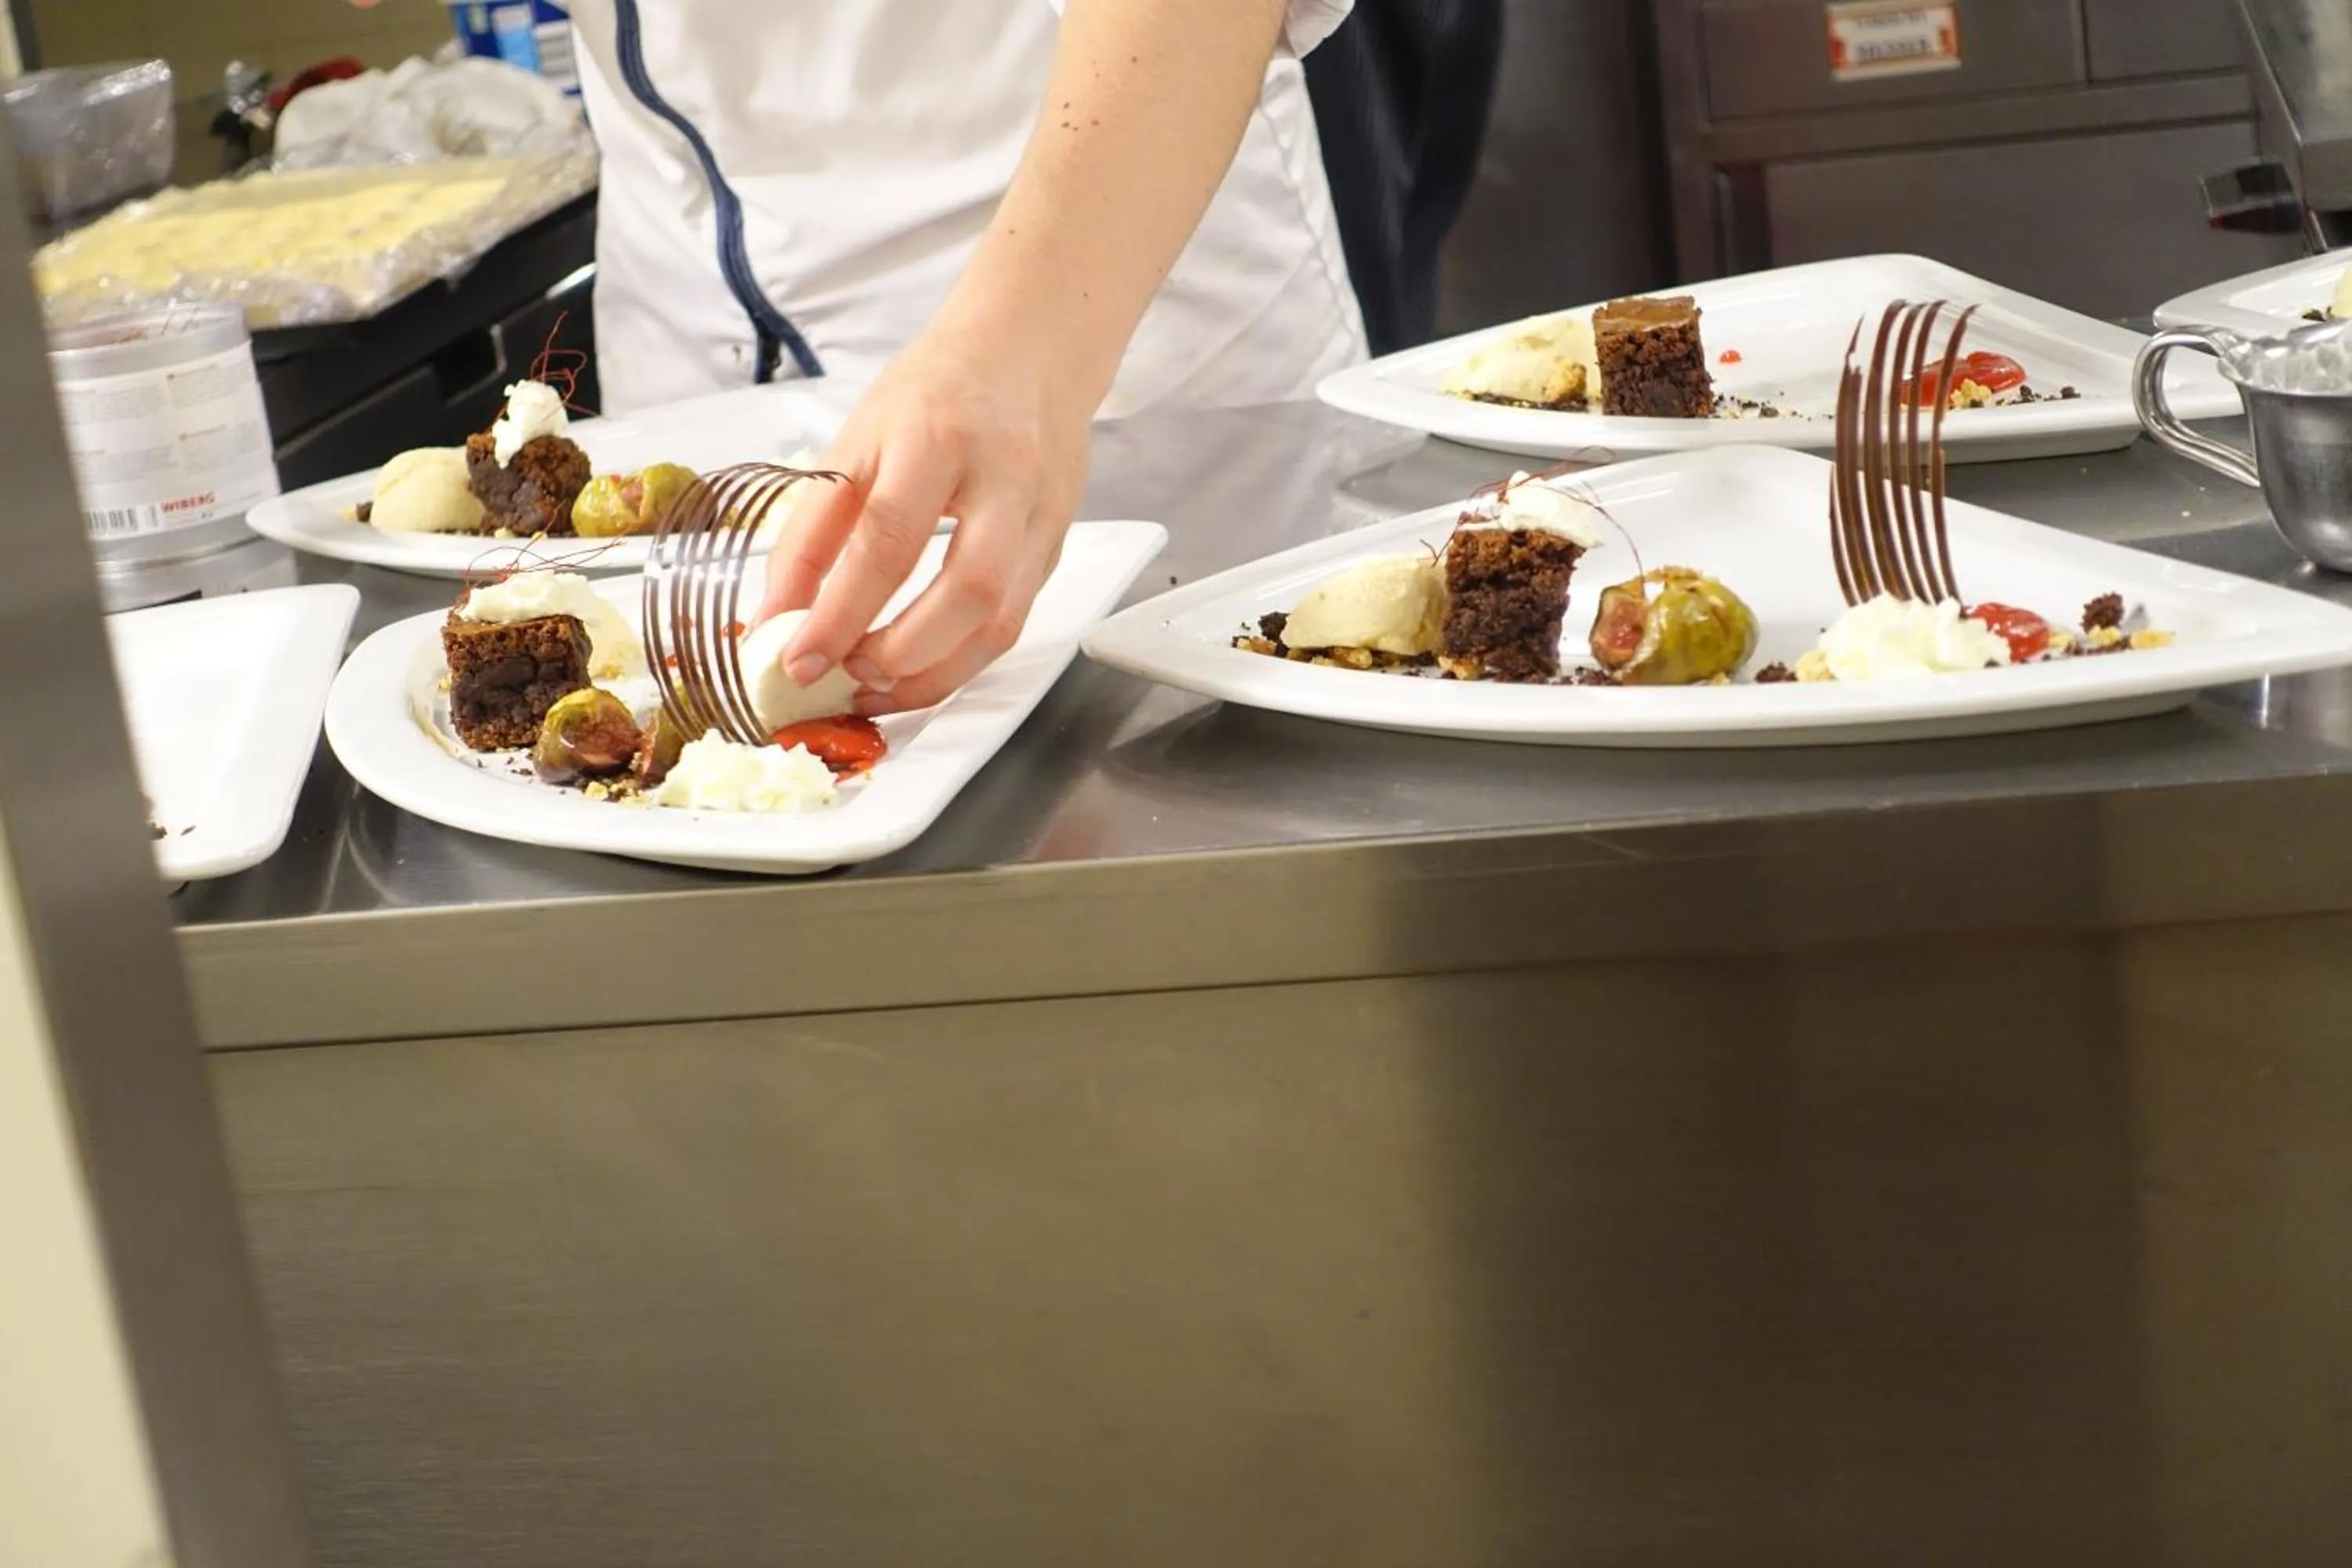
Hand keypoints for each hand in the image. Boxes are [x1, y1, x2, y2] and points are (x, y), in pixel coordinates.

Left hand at [758, 323, 1089, 715]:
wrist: (1027, 354)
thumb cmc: (933, 394)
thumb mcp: (854, 442)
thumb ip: (811, 534)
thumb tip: (775, 620)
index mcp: (938, 436)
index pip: (888, 539)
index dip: (841, 612)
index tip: (800, 661)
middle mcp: (1003, 477)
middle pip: (966, 591)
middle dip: (899, 655)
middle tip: (845, 676)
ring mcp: (1040, 516)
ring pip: (1000, 622)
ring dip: (934, 675)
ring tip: (876, 687)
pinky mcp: (1056, 547)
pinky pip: (1012, 623)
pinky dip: (960, 661)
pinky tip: (918, 670)